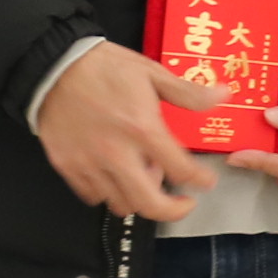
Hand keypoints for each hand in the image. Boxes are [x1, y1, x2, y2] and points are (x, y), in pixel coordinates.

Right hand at [36, 43, 223, 220]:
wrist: (53, 66)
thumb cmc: (103, 67)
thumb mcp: (152, 74)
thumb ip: (189, 93)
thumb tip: (224, 95)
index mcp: (142, 128)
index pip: (181, 169)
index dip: (200, 180)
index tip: (206, 182)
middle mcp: (116, 152)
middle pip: (149, 204)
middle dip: (173, 211)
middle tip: (182, 203)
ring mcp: (89, 163)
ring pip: (121, 204)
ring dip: (139, 198)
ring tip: (145, 179)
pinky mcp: (67, 166)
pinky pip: (92, 196)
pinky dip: (108, 193)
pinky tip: (116, 176)